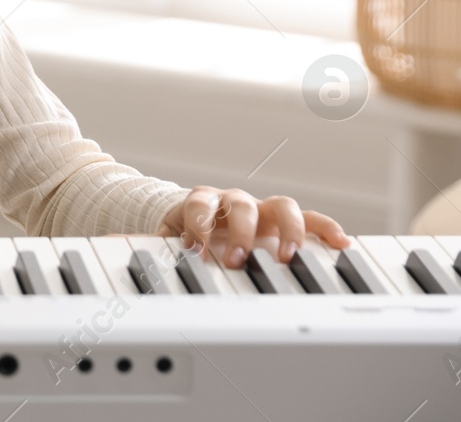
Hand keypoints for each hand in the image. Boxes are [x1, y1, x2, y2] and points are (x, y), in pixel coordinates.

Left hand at [158, 187, 349, 268]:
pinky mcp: (285, 221)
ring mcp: (262, 208)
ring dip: (287, 231)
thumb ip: (151, 243)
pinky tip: (341, 243)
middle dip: (241, 232)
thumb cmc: (189, 228)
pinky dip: (326, 228)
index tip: (195, 249)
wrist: (204, 217)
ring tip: (289, 256)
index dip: (198, 224)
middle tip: (236, 260)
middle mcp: (234, 200)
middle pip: (241, 204)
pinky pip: (311, 219)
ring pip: (282, 206)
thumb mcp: (167, 235)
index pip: (200, 204)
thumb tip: (118, 246)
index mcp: (203, 201)